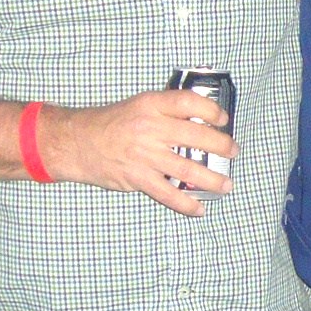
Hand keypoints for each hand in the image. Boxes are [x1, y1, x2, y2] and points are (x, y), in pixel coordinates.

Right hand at [42, 91, 234, 216]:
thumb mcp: (138, 106)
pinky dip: (186, 204)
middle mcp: (150, 127)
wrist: (76, 142)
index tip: (223, 119)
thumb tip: (199, 122)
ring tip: (226, 185)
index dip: (211, 110)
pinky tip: (199, 209)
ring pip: (188, 169)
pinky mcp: (138, 177)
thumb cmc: (110, 124)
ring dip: (212, 180)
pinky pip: (168, 193)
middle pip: (197, 136)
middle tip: (233, 152)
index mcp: (151, 105)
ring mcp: (145, 154)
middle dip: (221, 146)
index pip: (189, 102)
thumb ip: (165, 112)